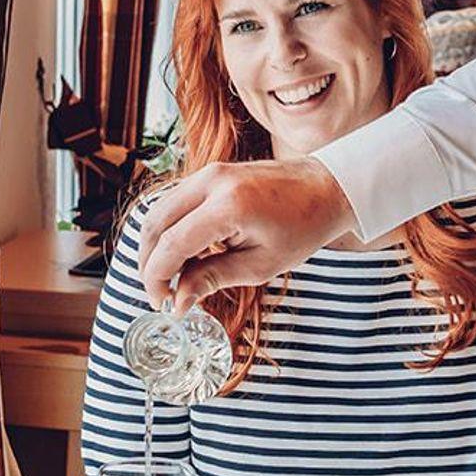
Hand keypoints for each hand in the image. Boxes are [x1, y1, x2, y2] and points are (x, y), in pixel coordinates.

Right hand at [138, 157, 357, 310]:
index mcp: (228, 205)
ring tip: (172, 278)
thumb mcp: (262, 264)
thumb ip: (213, 278)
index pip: (170, 245)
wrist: (327, 187)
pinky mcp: (210, 172)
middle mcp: (212, 181)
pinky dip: (169, 229)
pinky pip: (174, 202)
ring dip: (155, 246)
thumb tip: (178, 300)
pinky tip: (184, 256)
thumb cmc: (303, 227)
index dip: (157, 278)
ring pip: (158, 211)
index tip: (162, 304)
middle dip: (148, 263)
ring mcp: (209, 171)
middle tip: (161, 294)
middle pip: (153, 224)